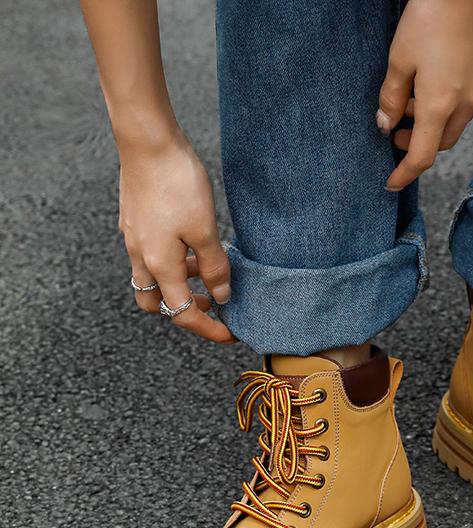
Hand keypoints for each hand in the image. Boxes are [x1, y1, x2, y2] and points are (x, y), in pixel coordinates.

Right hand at [118, 135, 234, 342]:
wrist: (148, 141)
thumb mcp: (206, 231)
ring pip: (154, 279)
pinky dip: (173, 263)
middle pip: (157, 303)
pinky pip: (152, 256)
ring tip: (208, 270)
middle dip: (183, 311)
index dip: (207, 329)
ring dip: (180, 284)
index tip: (230, 334)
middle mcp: (141, 257)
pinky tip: (193, 246)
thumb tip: (221, 297)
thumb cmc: (178, 184)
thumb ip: (214, 268)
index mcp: (159, 266)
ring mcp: (135, 239)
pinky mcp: (135, 223)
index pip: (181, 314)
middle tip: (211, 304)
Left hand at [377, 0, 472, 190]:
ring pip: (458, 120)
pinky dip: (453, 99)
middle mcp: (467, 103)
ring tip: (416, 96)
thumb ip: (391, 96)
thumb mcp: (399, 55)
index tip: (391, 183)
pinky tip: (440, 75)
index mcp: (440, 105)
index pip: (422, 156)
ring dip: (435, 119)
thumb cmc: (435, 12)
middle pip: (441, 141)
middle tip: (398, 130)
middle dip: (419, 142)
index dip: (404, 174)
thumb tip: (385, 124)